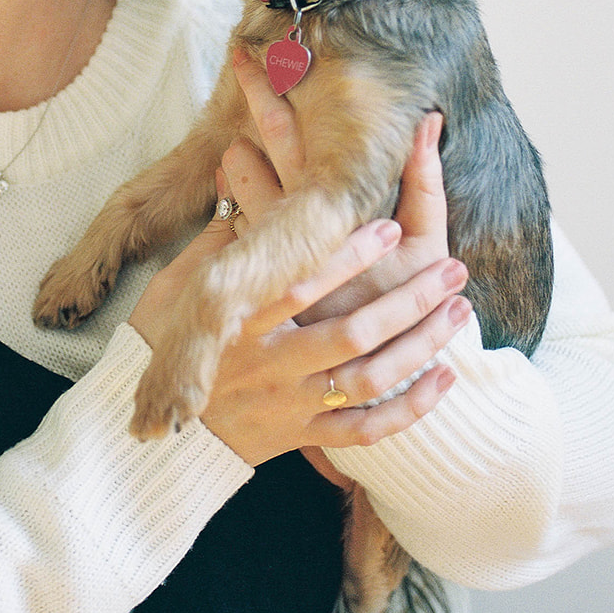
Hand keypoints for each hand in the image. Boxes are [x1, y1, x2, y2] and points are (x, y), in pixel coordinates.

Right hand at [128, 54, 469, 466]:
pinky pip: (365, 429)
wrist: (155, 438)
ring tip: (457, 310)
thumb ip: (216, 240)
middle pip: (350, 334)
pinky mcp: (301, 436)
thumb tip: (232, 174)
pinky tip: (443, 378)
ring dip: (419, 345)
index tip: (388, 227)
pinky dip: (409, 408)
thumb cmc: (162, 347)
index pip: (299, 286)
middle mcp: (268, 365)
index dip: (346, 257)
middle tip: (452, 269)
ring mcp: (288, 405)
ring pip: (367, 379)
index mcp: (237, 324)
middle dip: (407, 300)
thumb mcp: (175, 289)